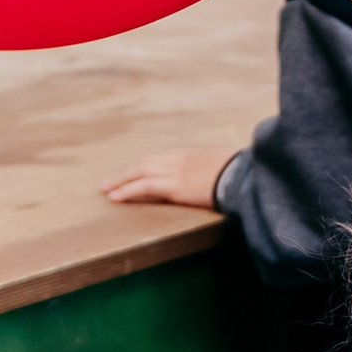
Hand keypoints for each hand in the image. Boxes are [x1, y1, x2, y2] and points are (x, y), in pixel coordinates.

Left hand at [101, 147, 233, 210]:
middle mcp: (177, 159)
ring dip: (120, 180)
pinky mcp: (175, 186)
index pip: (157, 160)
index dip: (142, 166)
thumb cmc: (240, 171)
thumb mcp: (223, 165)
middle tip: (109, 181)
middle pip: (144, 163)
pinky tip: (116, 197)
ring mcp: (174, 171)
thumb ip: (212, 170)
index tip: (132, 172)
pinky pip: (144, 186)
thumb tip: (215, 177)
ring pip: (139, 172)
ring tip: (106, 189)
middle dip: (125, 172)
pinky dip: (127, 190)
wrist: (244, 174)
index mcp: (188, 154)